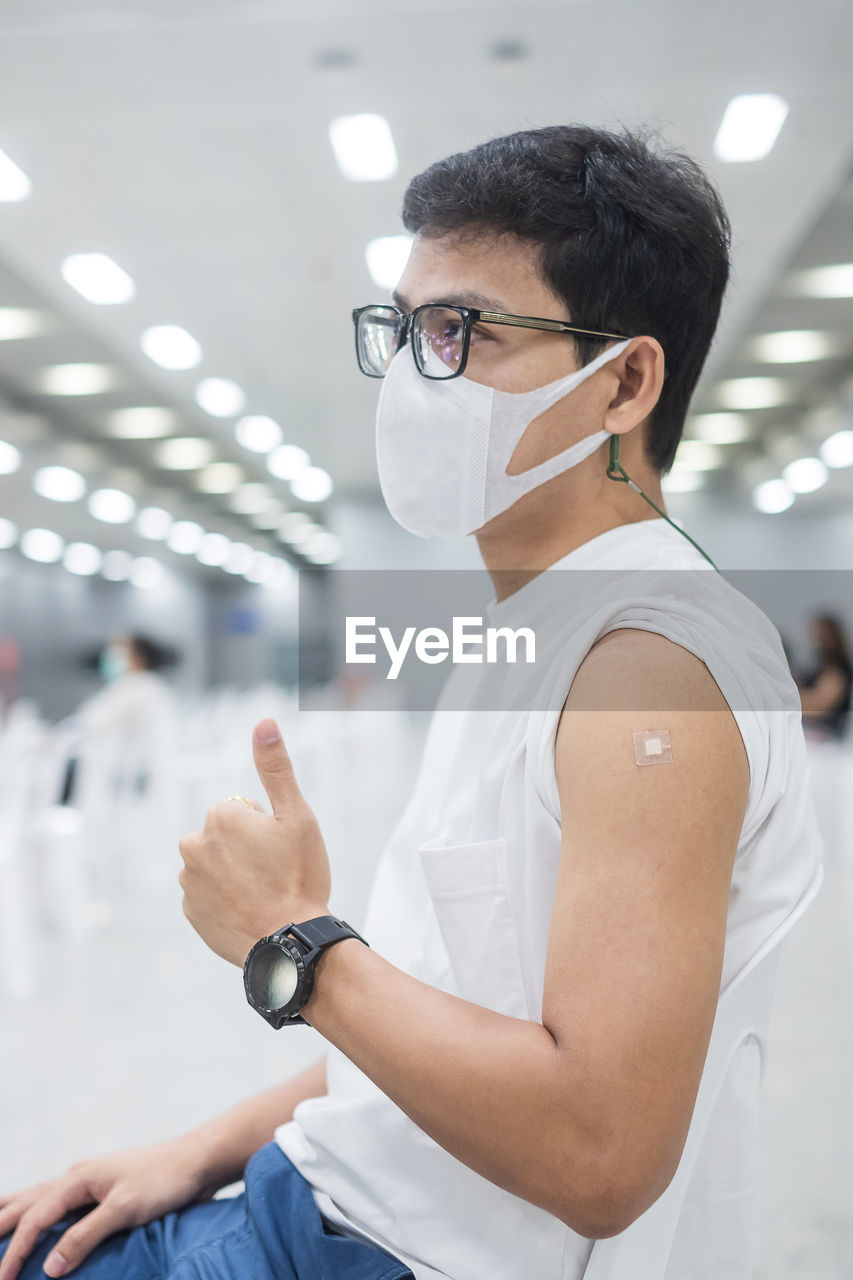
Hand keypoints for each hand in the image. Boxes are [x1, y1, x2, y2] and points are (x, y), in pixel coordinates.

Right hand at [0, 1133, 222, 1279]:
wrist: (195, 1160)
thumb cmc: (164, 1182)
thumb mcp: (125, 1210)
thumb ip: (86, 1236)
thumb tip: (49, 1268)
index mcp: (77, 1179)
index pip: (34, 1219)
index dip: (15, 1252)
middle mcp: (76, 1176)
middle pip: (25, 1203)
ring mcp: (87, 1179)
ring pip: (36, 1197)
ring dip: (11, 1213)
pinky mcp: (99, 1188)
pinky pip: (56, 1201)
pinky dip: (35, 1210)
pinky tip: (35, 1217)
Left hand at [179, 718, 330, 965]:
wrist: (290, 943)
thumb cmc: (298, 876)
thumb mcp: (297, 816)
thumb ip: (275, 767)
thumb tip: (263, 722)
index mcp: (220, 817)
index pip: (240, 811)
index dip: (265, 829)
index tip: (279, 850)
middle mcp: (193, 846)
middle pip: (223, 835)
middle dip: (244, 848)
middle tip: (273, 872)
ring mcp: (188, 882)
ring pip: (214, 864)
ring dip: (233, 873)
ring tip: (263, 893)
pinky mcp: (190, 912)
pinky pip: (208, 894)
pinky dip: (224, 899)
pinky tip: (249, 910)